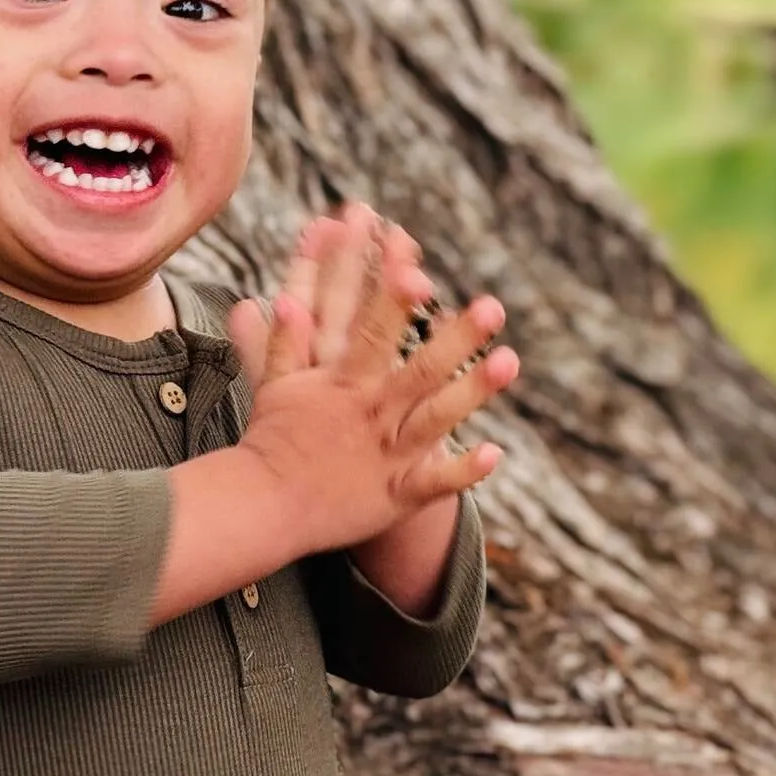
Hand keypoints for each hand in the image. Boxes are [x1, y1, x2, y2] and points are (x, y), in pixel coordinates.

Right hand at [226, 206, 518, 553]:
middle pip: (421, 370)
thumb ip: (285, 339)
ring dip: (474, 390)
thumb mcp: (277, 383)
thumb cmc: (272, 439)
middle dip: (459, 338)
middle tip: (493, 306)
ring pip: (437, 419)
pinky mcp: (396, 495)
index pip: (374, 333)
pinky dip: (464, 470)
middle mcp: (372, 414)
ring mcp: (387, 456)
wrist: (266, 507)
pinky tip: (495, 452)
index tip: (419, 268)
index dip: (396, 301)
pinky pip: (436, 483)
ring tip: (509, 361)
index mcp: (343, 384)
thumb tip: (284, 296)